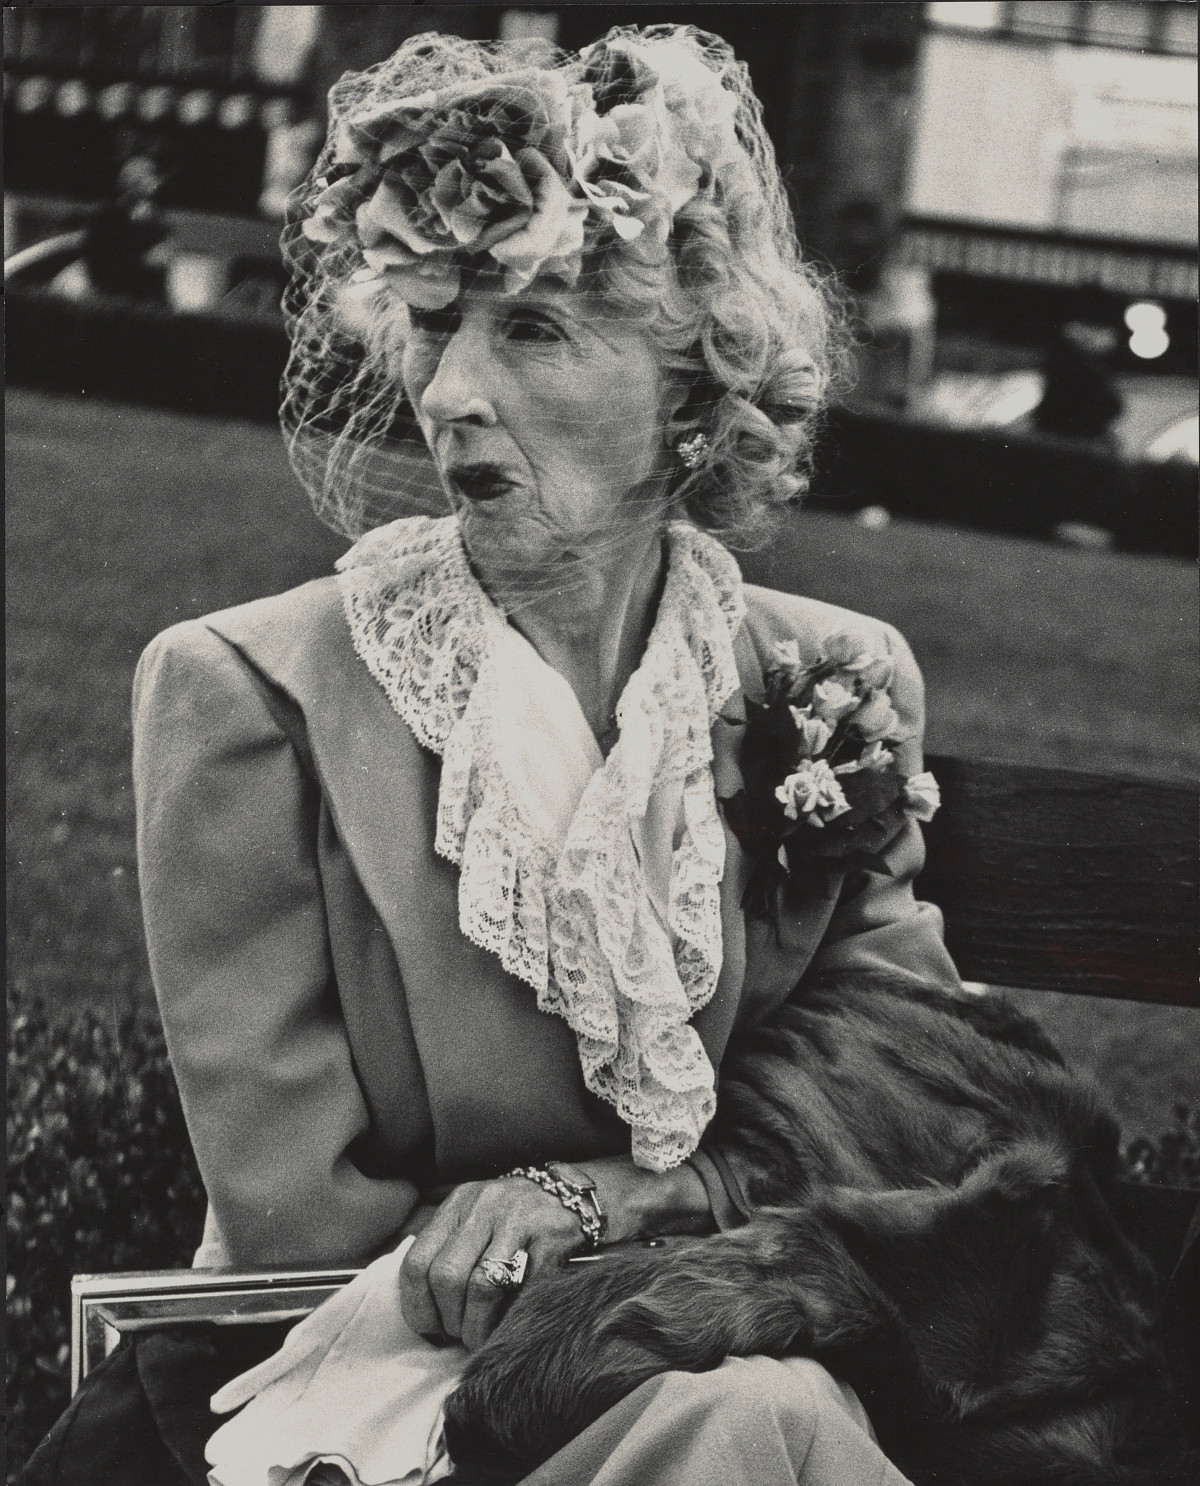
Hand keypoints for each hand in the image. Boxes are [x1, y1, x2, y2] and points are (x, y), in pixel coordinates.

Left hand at [399, 1177, 582, 1350]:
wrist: (572, 1194)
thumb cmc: (514, 1217)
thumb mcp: (475, 1216)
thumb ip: (448, 1250)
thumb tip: (426, 1312)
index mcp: (459, 1203)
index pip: (416, 1262)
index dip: (417, 1306)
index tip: (430, 1328)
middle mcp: (485, 1206)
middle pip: (447, 1276)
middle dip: (450, 1318)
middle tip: (460, 1334)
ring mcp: (519, 1220)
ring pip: (482, 1285)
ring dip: (477, 1325)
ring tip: (481, 1336)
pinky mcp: (550, 1238)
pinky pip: (522, 1289)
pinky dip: (510, 1316)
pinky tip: (507, 1323)